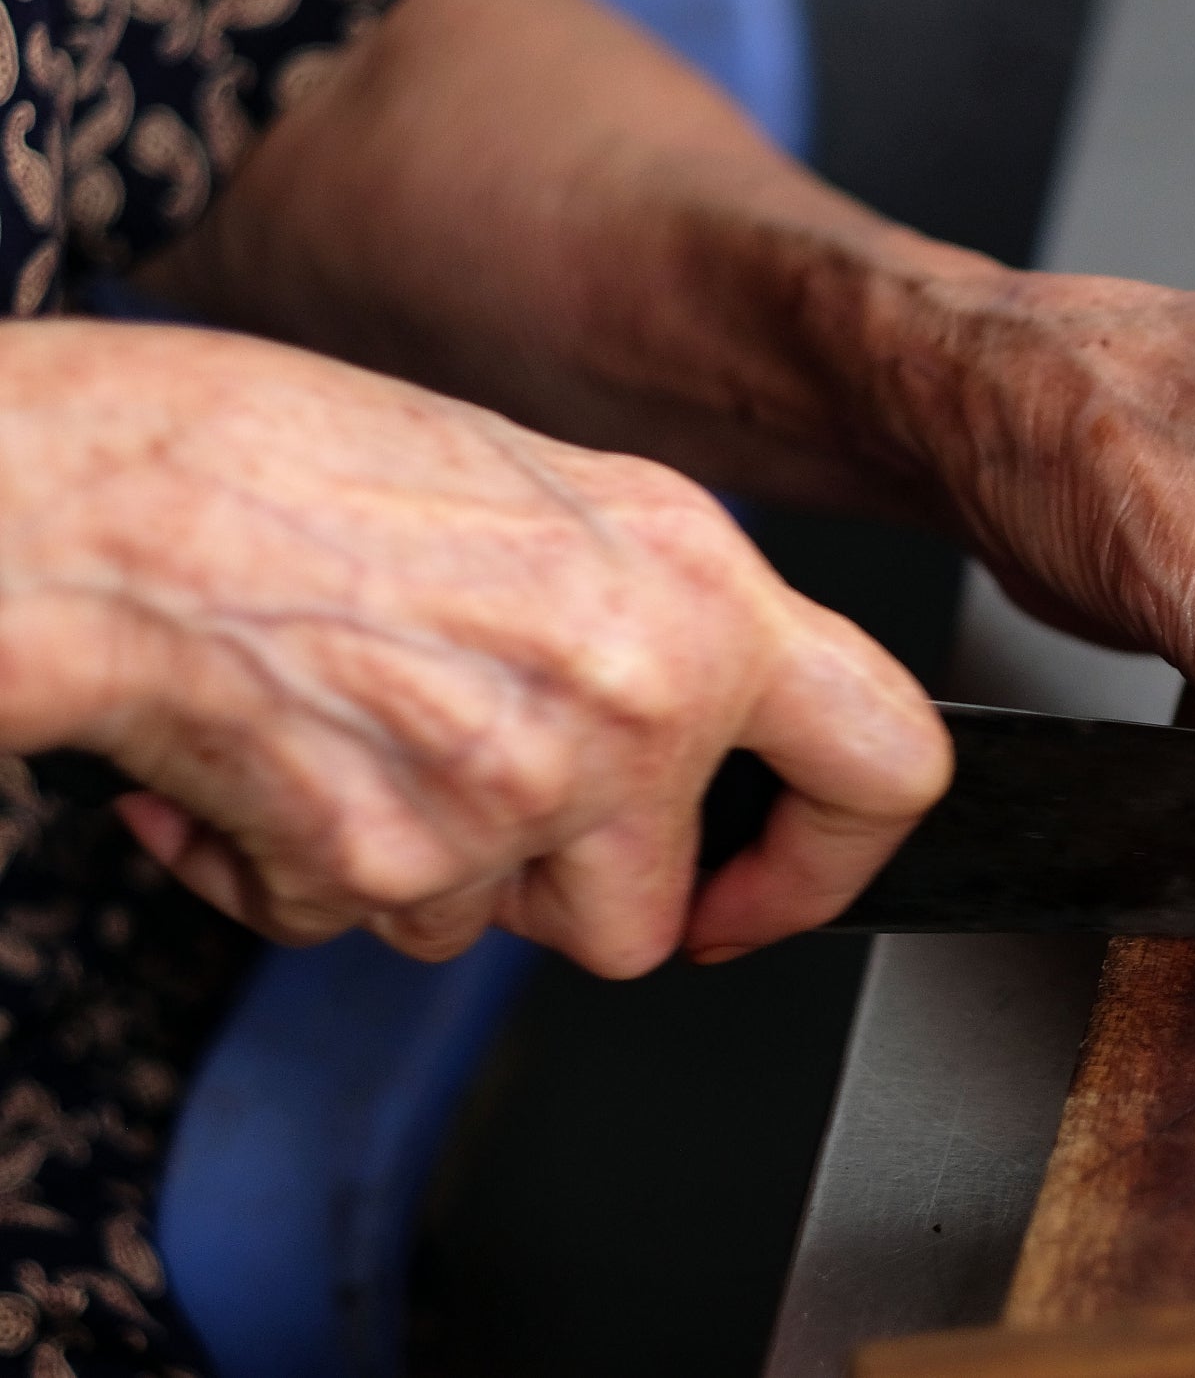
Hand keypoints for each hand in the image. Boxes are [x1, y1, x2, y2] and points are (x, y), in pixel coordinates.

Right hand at [0, 320, 948, 972]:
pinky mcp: (385, 867)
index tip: (765, 885)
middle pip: (645, 917)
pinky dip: (300, 869)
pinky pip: (360, 925)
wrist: (112, 495)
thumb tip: (697, 728)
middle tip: (470, 795)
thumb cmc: (298, 457)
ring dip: (415, 867)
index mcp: (701, 593)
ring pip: (488, 930)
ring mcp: (516, 794)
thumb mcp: (555, 495)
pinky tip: (268, 757)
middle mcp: (636, 700)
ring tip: (343, 726)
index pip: (888, 761)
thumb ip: (654, 622)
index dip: (829, 856)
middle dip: (557, 891)